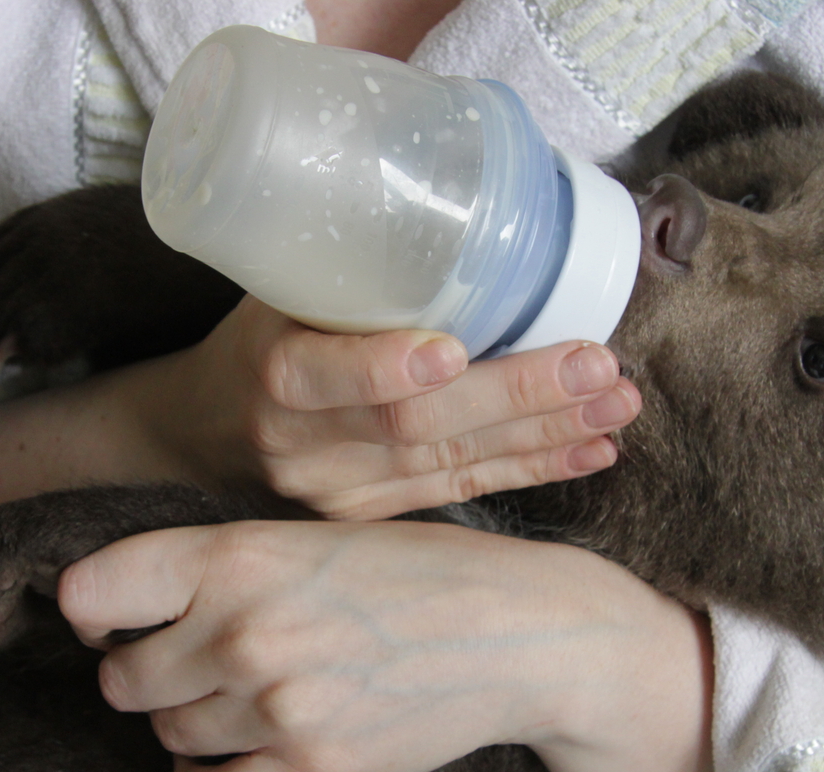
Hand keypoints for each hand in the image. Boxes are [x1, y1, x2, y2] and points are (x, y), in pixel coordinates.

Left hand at [57, 518, 730, 771]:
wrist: (521, 633)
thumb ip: (223, 562)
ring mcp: (276, 709)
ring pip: (167, 736)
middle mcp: (242, 633)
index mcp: (235, 556)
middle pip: (123, 679)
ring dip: (188, 720)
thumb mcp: (315, 533)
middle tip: (190, 661)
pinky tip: (231, 758)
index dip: (92, 609)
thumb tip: (123, 602)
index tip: (113, 617)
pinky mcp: (313, 771)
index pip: (92, 594)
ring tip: (236, 697)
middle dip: (147, 671)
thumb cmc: (420, 569)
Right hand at [144, 297, 641, 519]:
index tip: (452, 350)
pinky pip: (461, 493)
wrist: (204, 433)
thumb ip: (356, 267)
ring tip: (619, 403)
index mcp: (272, 373)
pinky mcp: (373, 520)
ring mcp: (340, 493)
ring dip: (546, 433)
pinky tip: (592, 452)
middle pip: (415, 428)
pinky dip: (532, 471)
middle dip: (516, 396)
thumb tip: (478, 198)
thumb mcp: (279, 286)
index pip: (321, 377)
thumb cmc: (259, 335)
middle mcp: (304, 444)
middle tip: (597, 367)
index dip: (384, 367)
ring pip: (452, 465)